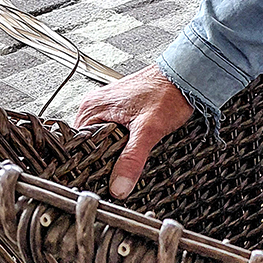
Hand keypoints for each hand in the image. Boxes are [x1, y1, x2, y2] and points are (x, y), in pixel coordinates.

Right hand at [74, 65, 193, 197]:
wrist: (186, 75)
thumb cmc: (168, 92)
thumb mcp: (149, 130)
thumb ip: (132, 159)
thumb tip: (119, 187)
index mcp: (93, 108)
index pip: (76, 144)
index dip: (85, 163)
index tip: (93, 178)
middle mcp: (97, 105)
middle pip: (88, 143)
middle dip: (99, 159)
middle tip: (110, 175)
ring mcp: (109, 106)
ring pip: (101, 138)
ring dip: (111, 150)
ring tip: (121, 163)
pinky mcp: (122, 108)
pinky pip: (113, 131)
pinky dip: (120, 141)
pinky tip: (130, 148)